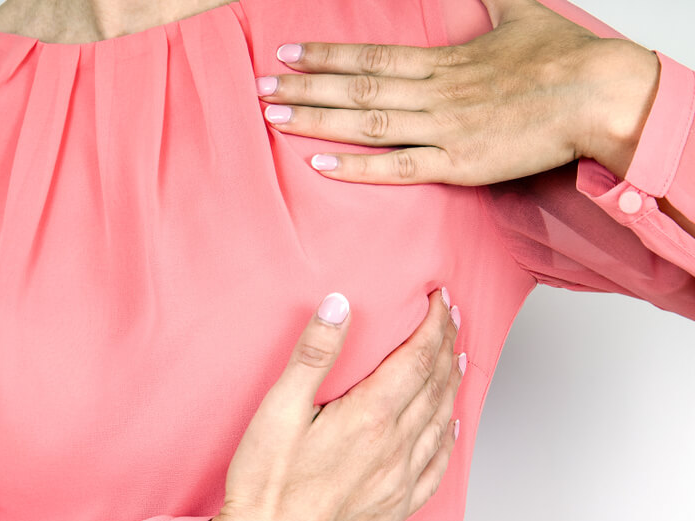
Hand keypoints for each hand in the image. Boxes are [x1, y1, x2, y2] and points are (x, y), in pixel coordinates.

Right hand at [202, 288, 464, 520]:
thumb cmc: (266, 484)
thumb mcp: (277, 409)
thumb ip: (313, 355)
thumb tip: (339, 305)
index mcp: (369, 416)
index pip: (416, 358)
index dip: (433, 326)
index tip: (441, 301)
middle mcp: (394, 447)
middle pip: (433, 385)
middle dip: (445, 347)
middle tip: (452, 320)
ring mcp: (398, 482)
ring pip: (439, 423)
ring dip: (450, 387)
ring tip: (456, 362)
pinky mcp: (394, 510)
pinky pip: (436, 470)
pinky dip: (448, 441)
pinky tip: (450, 430)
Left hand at [254, 0, 660, 184]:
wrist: (597, 94)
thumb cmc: (563, 59)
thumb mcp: (521, 15)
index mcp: (445, 60)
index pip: (371, 57)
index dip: (326, 56)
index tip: (288, 54)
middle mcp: (434, 91)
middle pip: (357, 88)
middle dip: (305, 87)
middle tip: (260, 89)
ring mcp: (443, 128)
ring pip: (368, 123)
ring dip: (318, 120)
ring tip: (276, 118)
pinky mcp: (458, 163)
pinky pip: (398, 167)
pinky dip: (358, 168)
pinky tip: (322, 167)